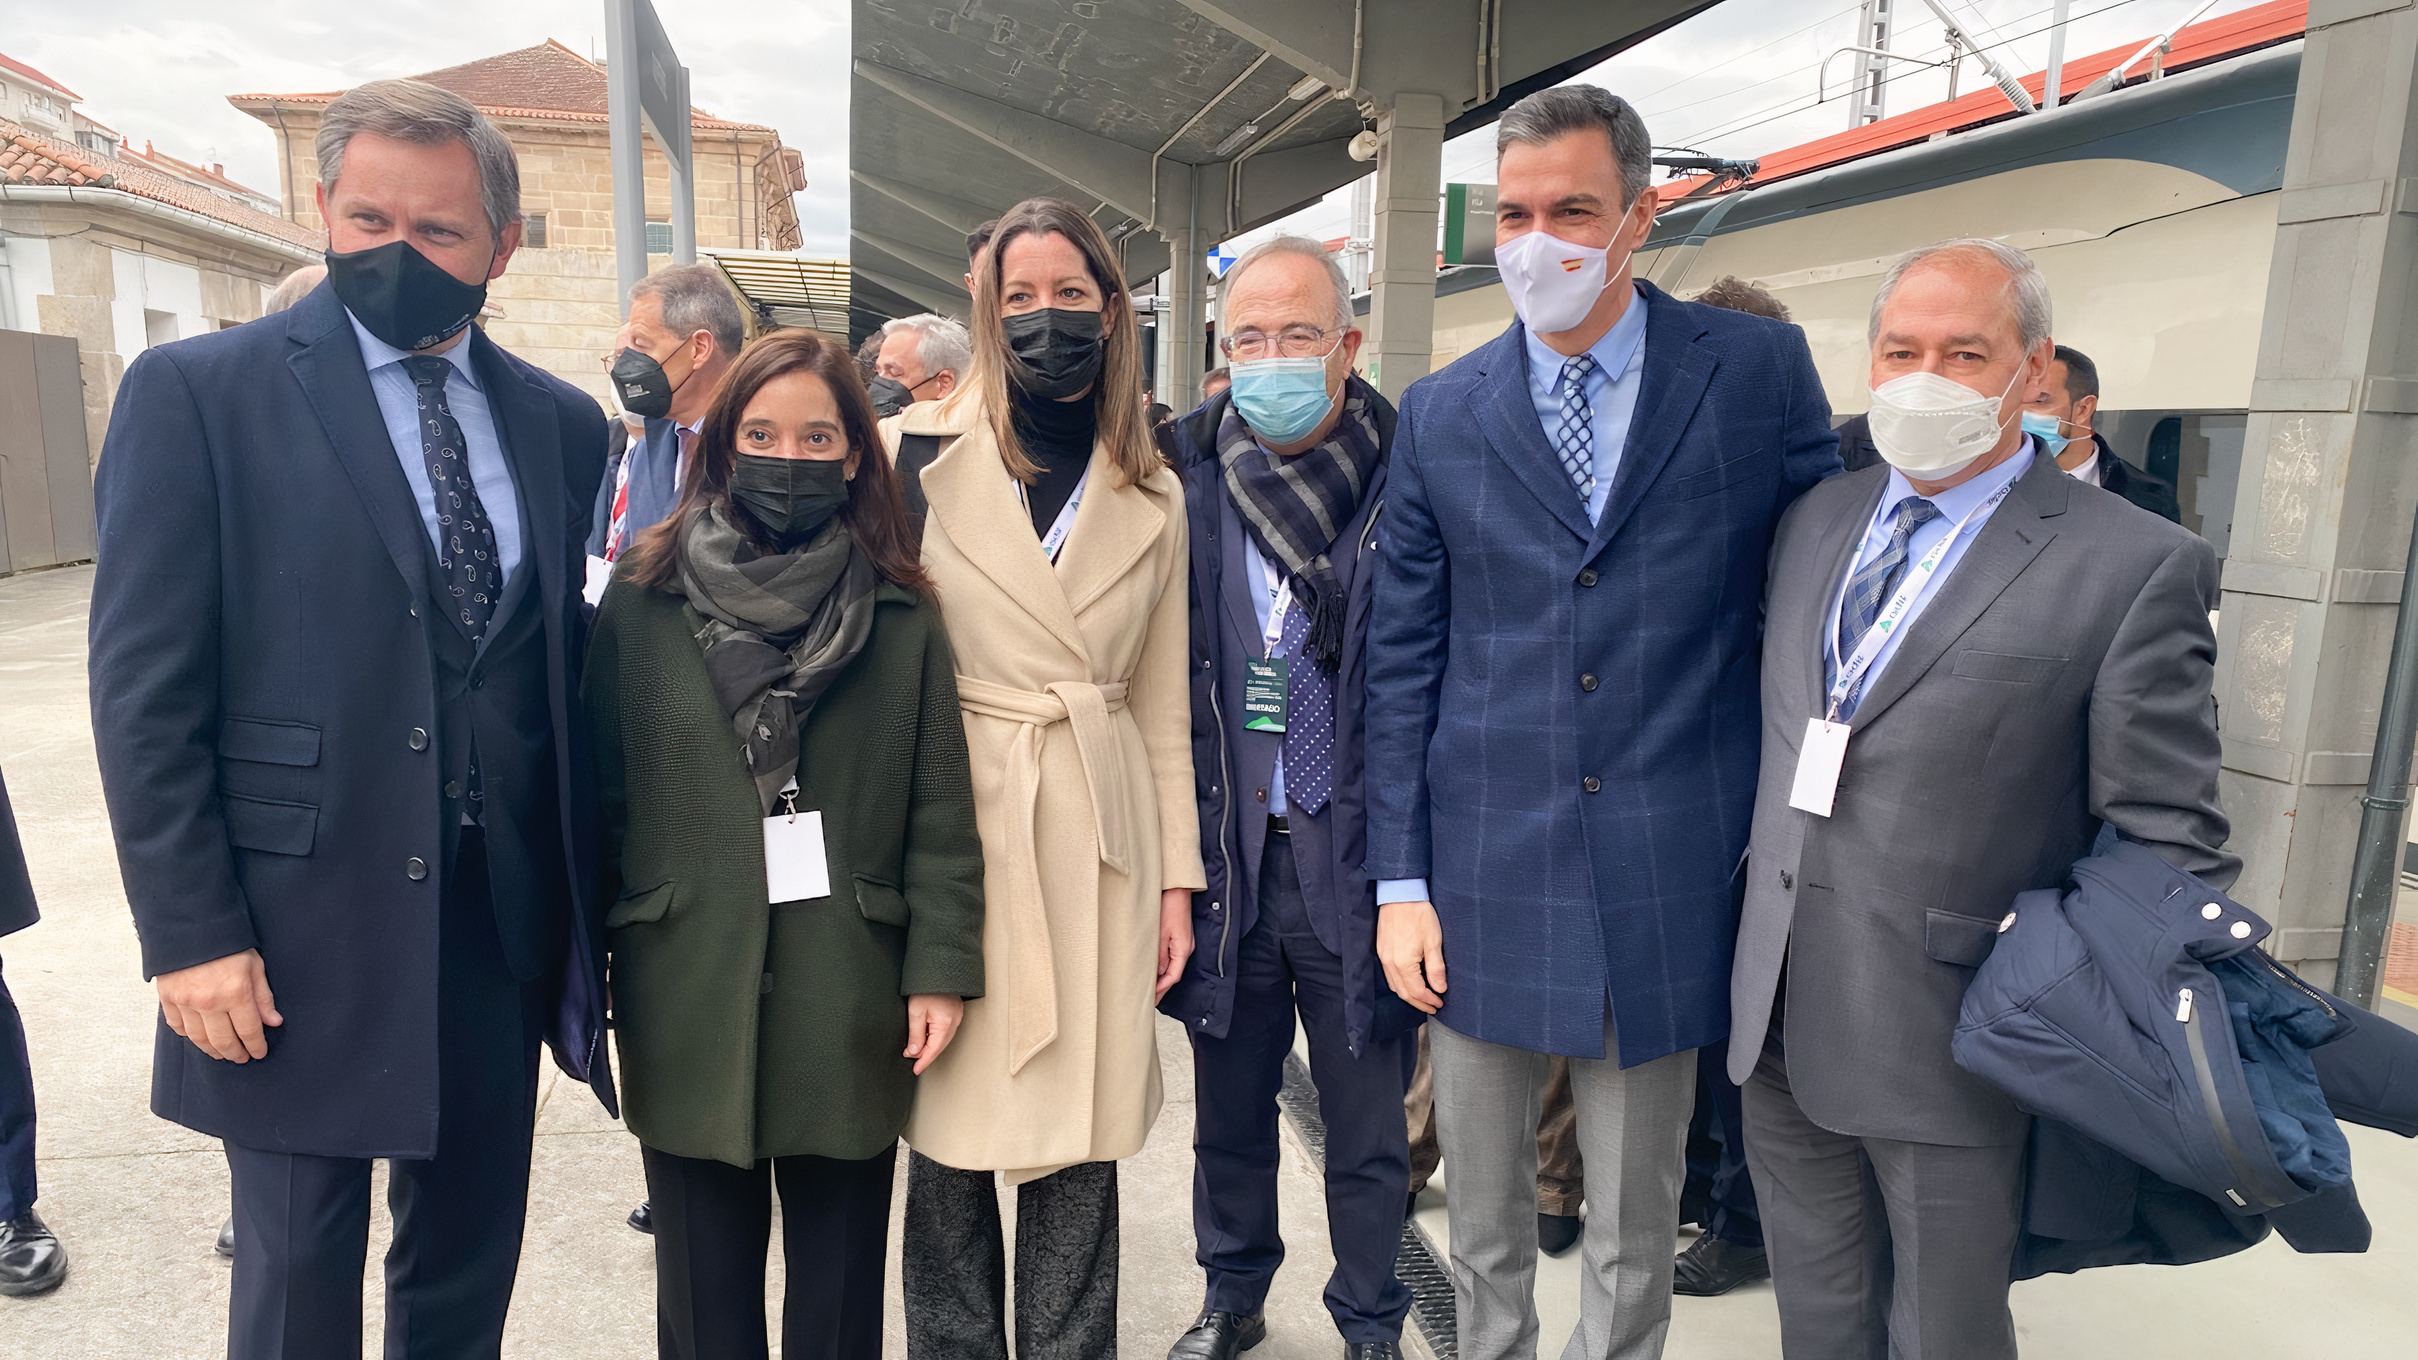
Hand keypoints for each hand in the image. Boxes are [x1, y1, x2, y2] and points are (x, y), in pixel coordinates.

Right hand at [157, 949, 282, 1061]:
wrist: (191, 924)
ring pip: (199, 1038)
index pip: (249, 1031)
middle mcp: (209, 1002)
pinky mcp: (168, 998)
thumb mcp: (255, 965)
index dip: (255, 1046)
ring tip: (222, 1054)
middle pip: (223, 1040)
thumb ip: (263, 996)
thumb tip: (273, 1021)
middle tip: (241, 1058)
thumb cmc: (228, 942)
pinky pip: (178, 1026)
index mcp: (236, 993)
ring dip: (212, 1050)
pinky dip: (188, 1036)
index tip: (259, 1053)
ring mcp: (186, 1002)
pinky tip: (198, 1038)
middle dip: (235, 1053)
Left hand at [903, 993, 964, 1075]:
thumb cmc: (926, 986)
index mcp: (945, 1024)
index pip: (933, 1050)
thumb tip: (914, 1052)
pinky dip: (935, 1037)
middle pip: (940, 1046)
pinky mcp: (954, 1012)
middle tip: (912, 1061)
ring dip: (930, 1046)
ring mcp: (956, 1016)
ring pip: (943, 1039)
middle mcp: (954, 1022)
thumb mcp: (915, 1012)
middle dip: (925, 1055)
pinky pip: (945, 1030)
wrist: (938, 967)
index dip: (923, 1061)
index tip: (915, 1070)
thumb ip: (915, 1035)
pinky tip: (926, 1037)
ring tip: (915, 1049)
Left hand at [1156, 888, 1194, 1001]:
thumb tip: (1156, 973)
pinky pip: (1171, 955)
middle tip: (1149, 1000)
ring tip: (1148, 987)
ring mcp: (1183, 941)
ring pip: (1171, 965)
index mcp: (1183, 949)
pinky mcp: (1178, 935)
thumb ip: (1158, 955)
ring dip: (1161, 976)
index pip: (1173, 977)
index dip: (1161, 989)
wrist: (1177, 887)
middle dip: (1161, 987)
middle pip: (1173, 973)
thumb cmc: (1170, 906)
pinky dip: (1162, 964)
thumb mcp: (1159, 933)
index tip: (1151, 998)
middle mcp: (1186, 948)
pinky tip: (1153, 968)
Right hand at [1378, 900, 1447, 1013]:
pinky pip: (1389, 975)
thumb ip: (1436, 968)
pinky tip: (1409, 983)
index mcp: (1403, 963)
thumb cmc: (1418, 914)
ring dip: (1408, 995)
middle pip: (1403, 993)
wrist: (1400, 894)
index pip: (1416, 991)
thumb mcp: (1434, 942)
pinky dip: (1400, 985)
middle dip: (1419, 1003)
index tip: (1440, 1003)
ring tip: (1423, 998)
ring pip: (1394, 986)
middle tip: (1432, 1007)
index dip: (1429, 1000)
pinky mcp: (1381, 950)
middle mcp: (1389, 963)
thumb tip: (1440, 988)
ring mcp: (1383, 957)